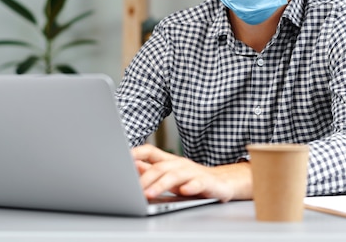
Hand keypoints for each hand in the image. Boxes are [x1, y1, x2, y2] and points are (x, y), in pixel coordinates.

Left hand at [131, 144, 251, 201]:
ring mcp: (194, 172)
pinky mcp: (207, 183)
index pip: (151, 151)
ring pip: (175, 175)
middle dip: (144, 178)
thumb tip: (133, 165)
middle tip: (131, 190)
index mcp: (169, 161)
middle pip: (160, 167)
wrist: (223, 183)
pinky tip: (184, 191)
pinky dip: (190, 187)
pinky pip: (198, 183)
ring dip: (160, 185)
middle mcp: (180, 164)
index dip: (137, 152)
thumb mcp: (169, 174)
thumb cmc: (192, 179)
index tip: (123, 158)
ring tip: (148, 194)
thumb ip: (152, 170)